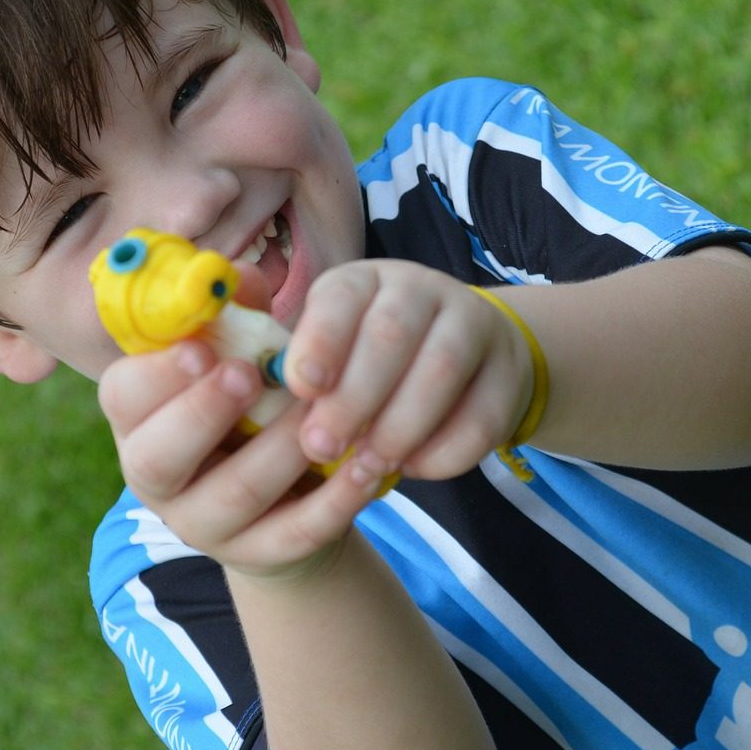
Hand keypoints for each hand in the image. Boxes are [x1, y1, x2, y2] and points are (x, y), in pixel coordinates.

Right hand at [97, 341, 385, 577]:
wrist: (286, 498)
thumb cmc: (254, 405)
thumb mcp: (242, 356)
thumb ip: (238, 316)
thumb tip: (243, 277)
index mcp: (141, 418)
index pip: (122, 395)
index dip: (158, 372)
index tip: (203, 346)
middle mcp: (157, 476)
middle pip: (157, 457)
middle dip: (201, 413)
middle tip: (247, 375)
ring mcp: (203, 524)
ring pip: (234, 494)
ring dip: (280, 450)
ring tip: (323, 416)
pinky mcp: (259, 556)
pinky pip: (292, 534)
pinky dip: (333, 503)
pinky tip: (365, 468)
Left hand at [281, 259, 533, 480]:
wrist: (467, 364)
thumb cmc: (368, 365)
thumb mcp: (328, 352)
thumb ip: (291, 368)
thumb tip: (241, 391)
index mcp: (363, 281)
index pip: (342, 297)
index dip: (320, 340)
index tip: (301, 387)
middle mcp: (419, 289)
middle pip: (391, 334)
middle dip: (354, 397)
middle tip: (323, 447)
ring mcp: (472, 324)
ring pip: (441, 369)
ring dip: (400, 426)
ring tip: (368, 465)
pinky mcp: (509, 371)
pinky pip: (482, 414)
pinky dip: (444, 450)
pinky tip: (413, 469)